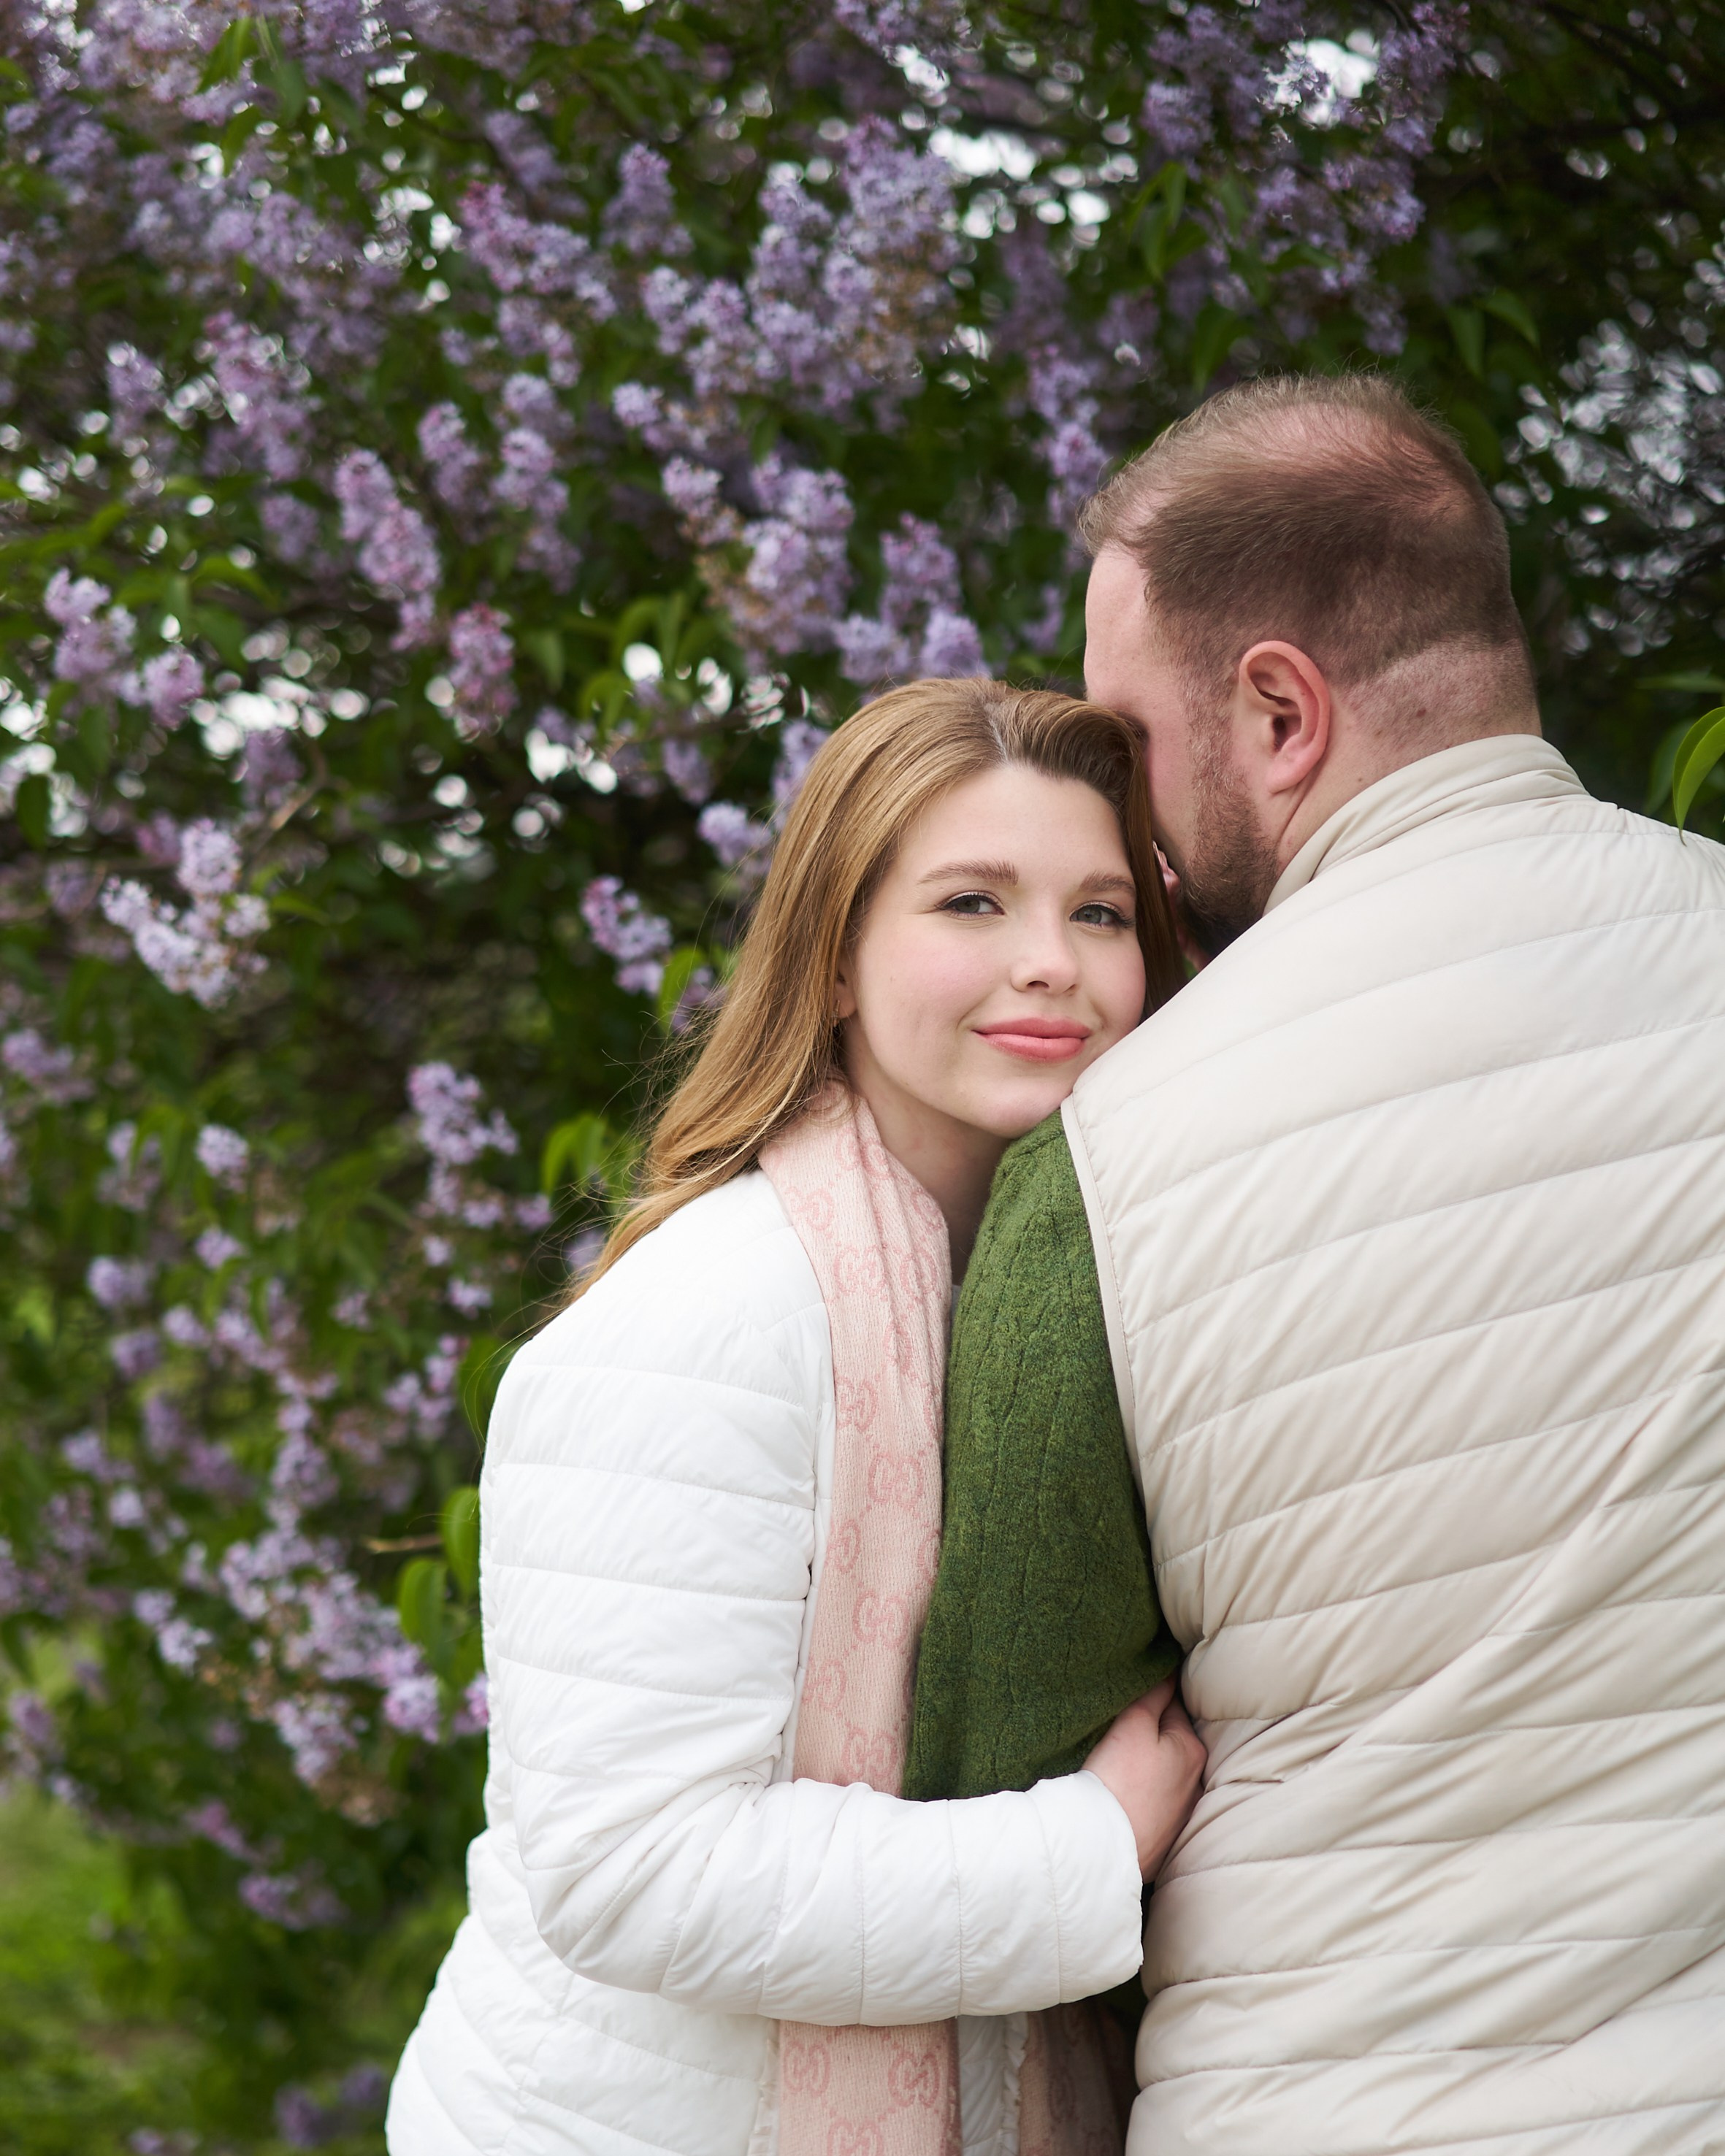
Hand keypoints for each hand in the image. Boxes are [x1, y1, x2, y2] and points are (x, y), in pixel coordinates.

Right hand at [1084, 1675, 1205, 1879]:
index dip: (1147, 1697)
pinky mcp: (1163, 1837)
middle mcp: (1196, 1782)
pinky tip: (1123, 1793)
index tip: (1127, 1697)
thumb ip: (1154, 1694)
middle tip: (1118, 1730)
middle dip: (1150, 1733)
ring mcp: (1181, 1814)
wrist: (1101, 1848)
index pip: (1172, 1705)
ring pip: (1162, 1773)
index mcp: (1192, 1750)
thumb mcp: (1133, 1724)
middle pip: (1169, 1741)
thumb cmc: (1117, 1780)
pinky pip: (1153, 1802)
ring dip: (1147, 1765)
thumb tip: (1170, 1671)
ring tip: (1118, 1763)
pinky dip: (1142, 1794)